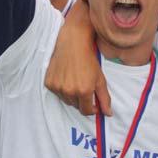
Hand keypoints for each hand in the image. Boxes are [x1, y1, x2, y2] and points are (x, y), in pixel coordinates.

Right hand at [44, 0, 111, 115]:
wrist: (72, 43)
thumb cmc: (89, 59)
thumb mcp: (100, 78)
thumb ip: (105, 98)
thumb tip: (108, 114)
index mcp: (84, 91)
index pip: (86, 111)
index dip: (92, 108)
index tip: (94, 103)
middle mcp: (69, 91)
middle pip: (76, 105)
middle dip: (82, 100)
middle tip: (84, 86)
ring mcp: (58, 87)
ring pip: (66, 99)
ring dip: (71, 95)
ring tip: (75, 80)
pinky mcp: (49, 83)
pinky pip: (57, 92)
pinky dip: (62, 88)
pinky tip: (66, 76)